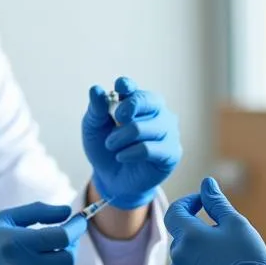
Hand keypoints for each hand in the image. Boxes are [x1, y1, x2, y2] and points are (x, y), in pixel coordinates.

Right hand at [0, 203, 87, 264]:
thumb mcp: (4, 218)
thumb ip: (38, 212)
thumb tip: (67, 212)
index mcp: (16, 242)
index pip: (62, 237)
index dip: (76, 228)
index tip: (78, 221)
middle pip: (67, 258)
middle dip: (71, 245)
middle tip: (64, 238)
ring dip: (63, 264)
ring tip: (50, 254)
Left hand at [82, 76, 181, 209]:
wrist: (111, 179)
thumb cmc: (105, 148)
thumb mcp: (94, 128)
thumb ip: (96, 109)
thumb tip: (96, 89)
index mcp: (137, 101)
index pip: (133, 87)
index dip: (127, 85)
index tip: (120, 87)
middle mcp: (156, 112)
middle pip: (148, 100)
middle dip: (129, 107)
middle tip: (116, 118)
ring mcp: (167, 131)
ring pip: (147, 127)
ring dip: (123, 136)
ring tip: (111, 145)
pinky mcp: (172, 152)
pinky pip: (151, 148)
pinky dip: (131, 152)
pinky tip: (121, 157)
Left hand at [165, 177, 265, 264]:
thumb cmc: (246, 259)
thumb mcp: (236, 224)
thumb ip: (217, 201)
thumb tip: (206, 182)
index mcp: (188, 235)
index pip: (174, 210)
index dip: (188, 202)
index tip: (204, 202)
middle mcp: (178, 254)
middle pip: (181, 231)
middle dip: (197, 226)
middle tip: (223, 231)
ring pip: (184, 250)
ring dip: (198, 245)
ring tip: (224, 252)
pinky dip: (197, 262)